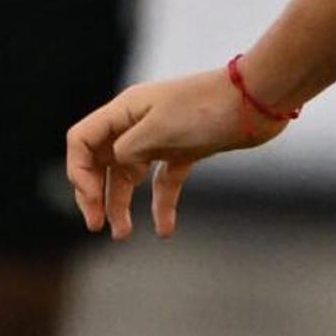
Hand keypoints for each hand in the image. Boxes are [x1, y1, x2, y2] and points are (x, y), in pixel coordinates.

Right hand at [66, 67, 284, 238]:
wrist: (256, 100)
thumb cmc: (206, 109)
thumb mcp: (158, 130)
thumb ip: (128, 150)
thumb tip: (119, 166)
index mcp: (124, 111)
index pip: (81, 140)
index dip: (78, 172)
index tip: (91, 200)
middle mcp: (137, 123)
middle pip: (100, 160)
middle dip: (94, 194)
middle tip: (96, 225)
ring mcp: (161, 137)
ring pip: (130, 175)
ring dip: (122, 204)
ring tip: (121, 235)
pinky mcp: (185, 150)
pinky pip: (164, 181)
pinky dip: (161, 205)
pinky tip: (164, 230)